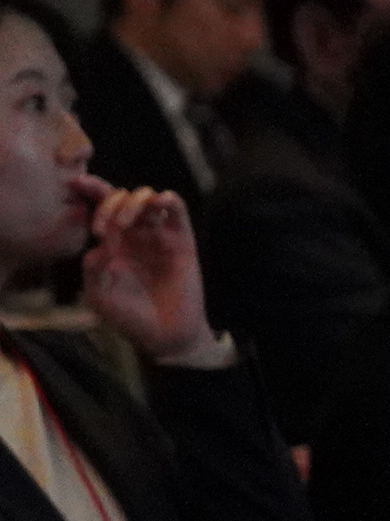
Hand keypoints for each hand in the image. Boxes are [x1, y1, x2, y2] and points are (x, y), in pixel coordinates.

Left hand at [74, 179, 219, 364]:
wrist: (165, 336)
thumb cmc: (129, 318)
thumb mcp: (99, 296)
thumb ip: (93, 269)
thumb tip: (101, 243)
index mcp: (112, 243)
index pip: (101, 207)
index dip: (90, 192)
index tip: (76, 185)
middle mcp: (134, 235)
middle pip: (122, 197)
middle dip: (108, 201)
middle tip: (102, 226)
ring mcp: (159, 236)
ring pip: (147, 198)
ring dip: (132, 203)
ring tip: (124, 224)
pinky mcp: (182, 241)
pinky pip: (178, 210)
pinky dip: (168, 199)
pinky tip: (159, 203)